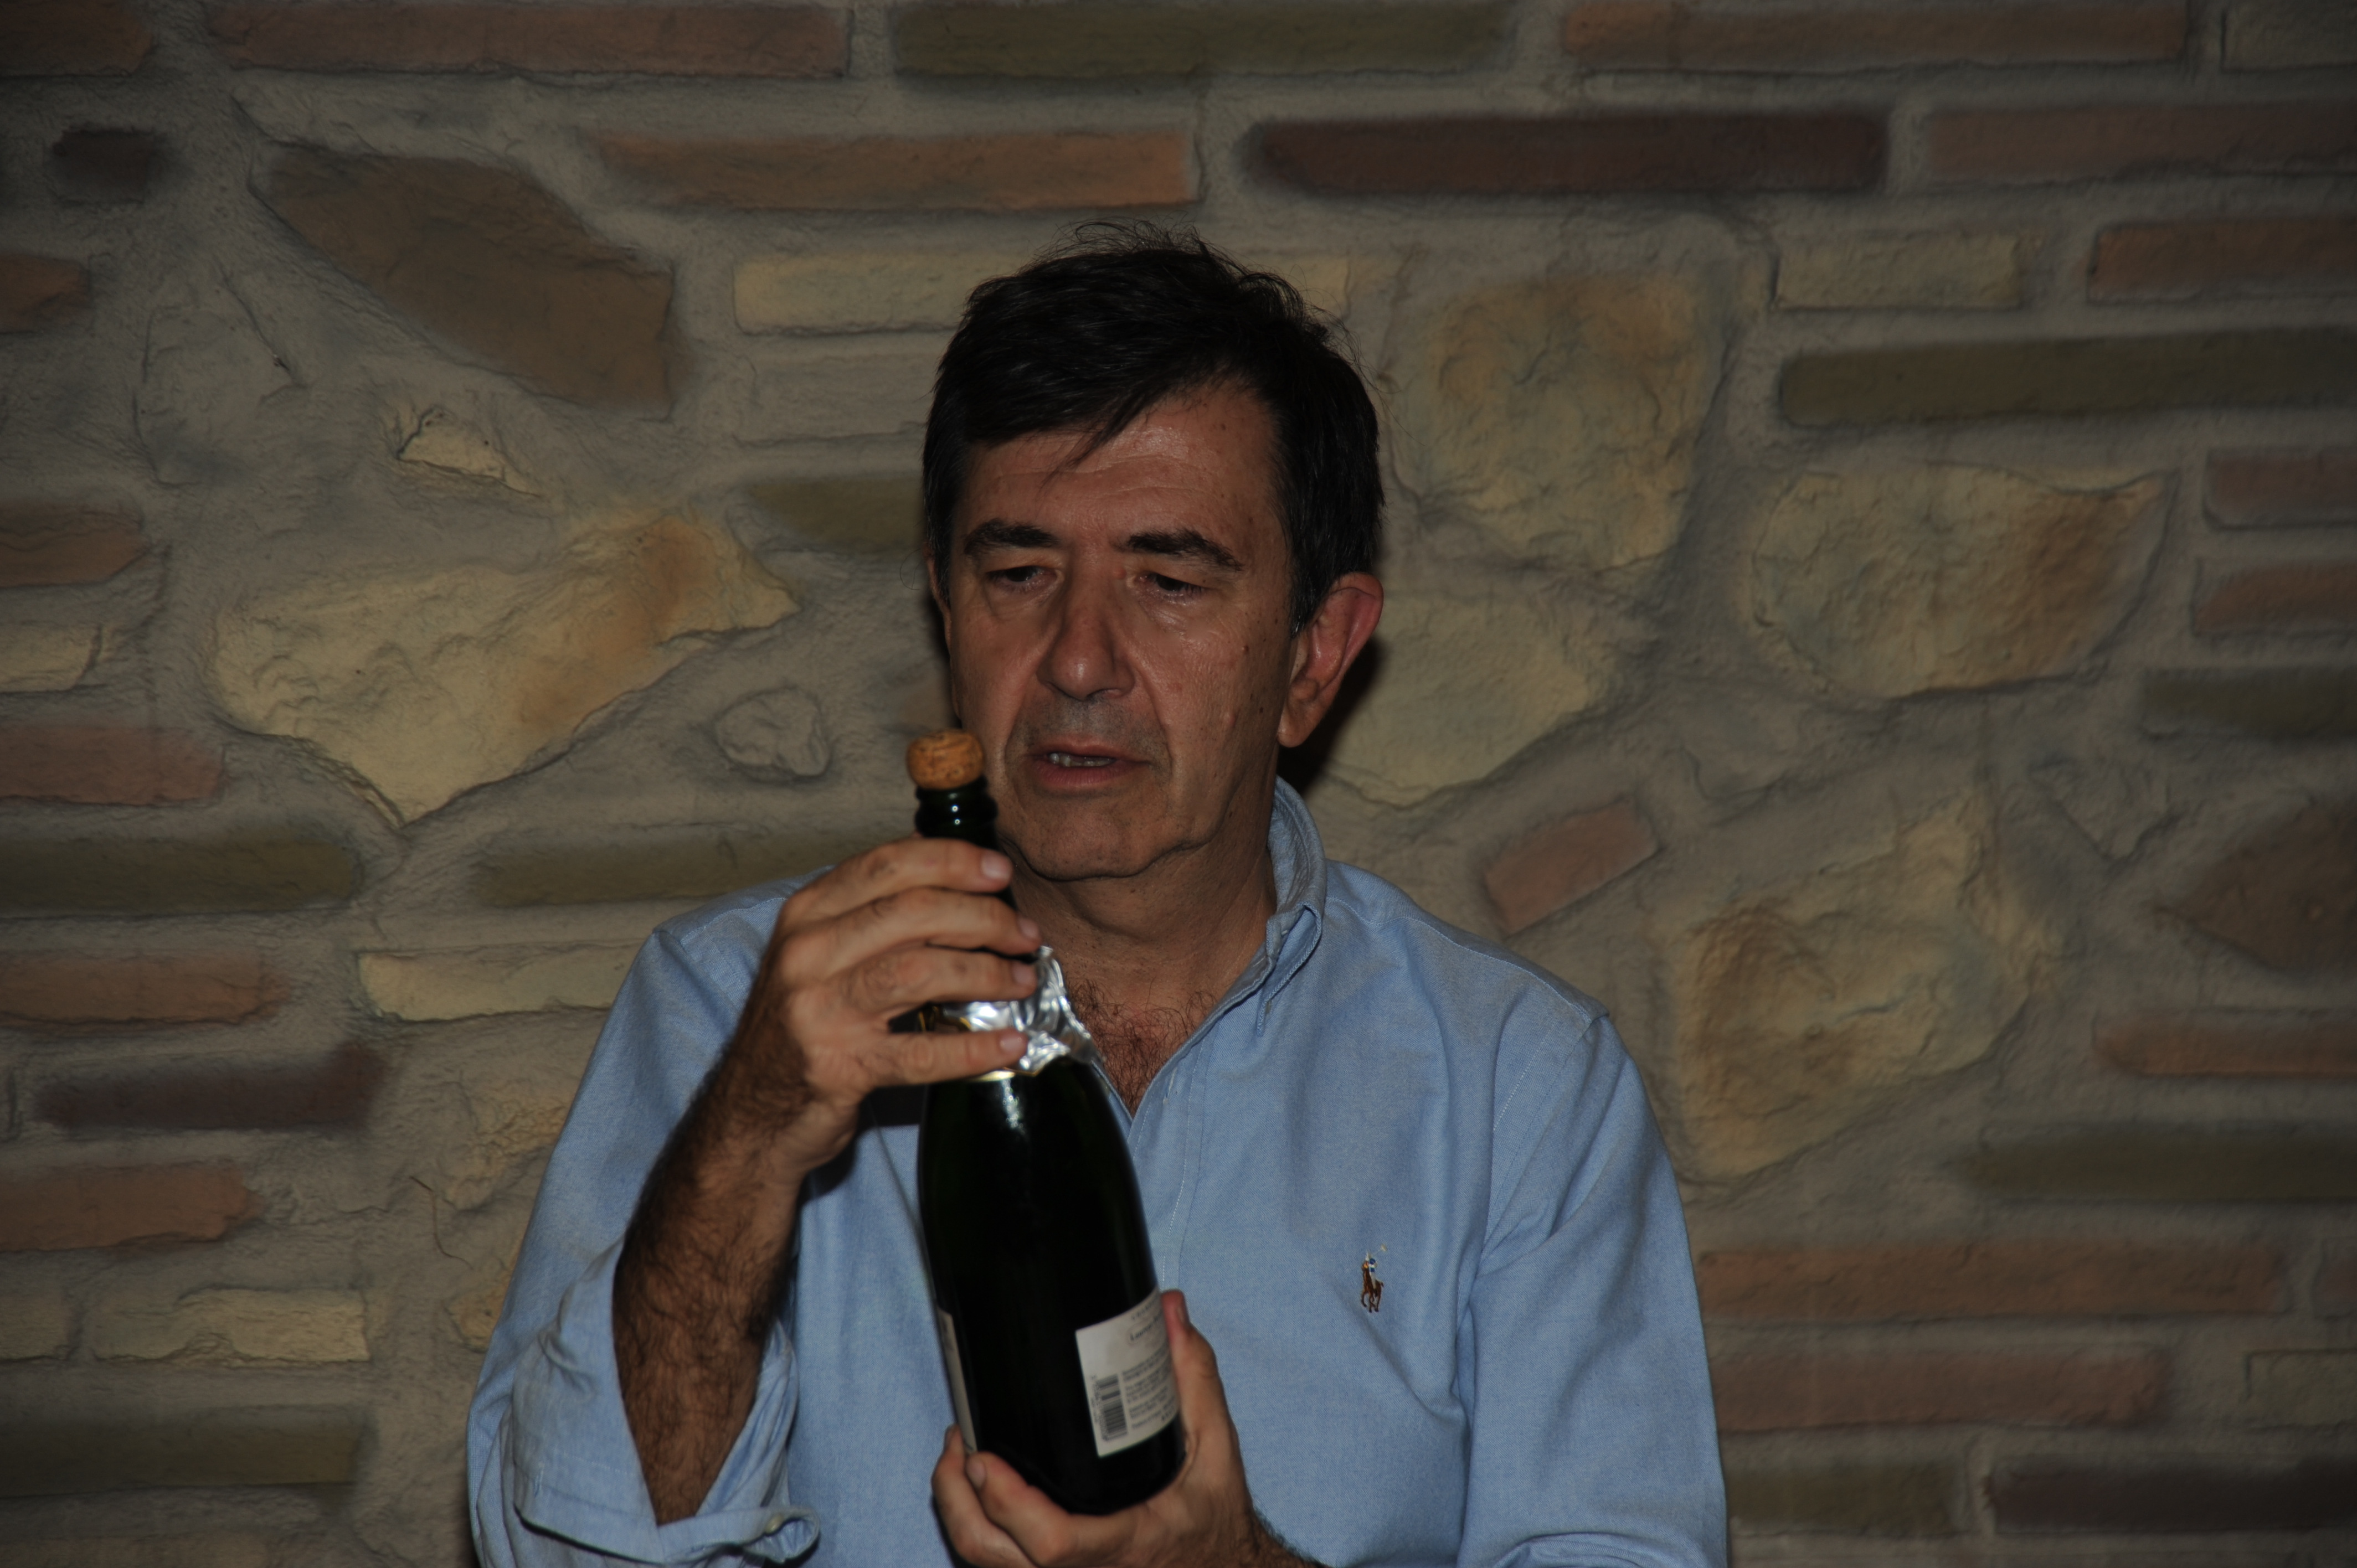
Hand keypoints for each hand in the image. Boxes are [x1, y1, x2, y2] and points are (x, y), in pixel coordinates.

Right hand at [719, 835, 1043, 1174]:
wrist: (752, 1111)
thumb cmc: (803, 1024)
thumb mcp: (820, 955)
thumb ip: (871, 917)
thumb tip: (962, 887)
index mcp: (806, 914)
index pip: (888, 864)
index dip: (953, 862)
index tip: (999, 872)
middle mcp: (807, 953)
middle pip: (915, 911)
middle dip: (985, 917)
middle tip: (1024, 935)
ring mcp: (819, 1010)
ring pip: (921, 970)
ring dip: (986, 973)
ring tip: (1022, 981)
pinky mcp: (838, 1067)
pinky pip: (922, 1052)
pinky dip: (974, 1048)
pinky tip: (1009, 1044)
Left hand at [932, 1292, 1306, 1567]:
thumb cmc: (1212, 1520)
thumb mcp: (1216, 1448)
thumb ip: (1194, 1378)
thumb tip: (1169, 1311)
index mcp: (1124, 1544)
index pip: (1052, 1543)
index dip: (1006, 1503)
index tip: (985, 1457)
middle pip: (994, 1555)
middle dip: (959, 1498)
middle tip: (963, 1442)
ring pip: (988, 1563)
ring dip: (960, 1510)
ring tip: (963, 1455)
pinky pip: (1000, 1565)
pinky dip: (979, 1527)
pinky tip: (982, 1487)